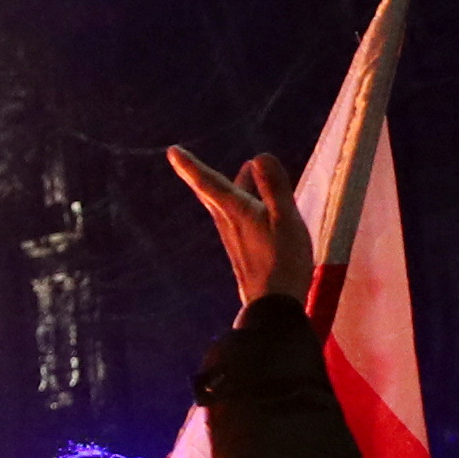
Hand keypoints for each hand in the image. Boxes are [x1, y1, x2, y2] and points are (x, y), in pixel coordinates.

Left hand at [166, 146, 308, 312]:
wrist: (273, 306)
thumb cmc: (284, 261)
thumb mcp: (286, 221)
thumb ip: (275, 188)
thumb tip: (259, 156)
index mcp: (236, 212)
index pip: (209, 183)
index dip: (190, 165)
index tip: (172, 151)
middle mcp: (228, 224)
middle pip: (212, 194)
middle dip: (206, 174)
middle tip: (193, 159)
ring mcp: (233, 239)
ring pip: (224, 206)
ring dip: (232, 187)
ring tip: (247, 175)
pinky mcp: (240, 251)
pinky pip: (235, 219)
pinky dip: (240, 205)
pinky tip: (253, 210)